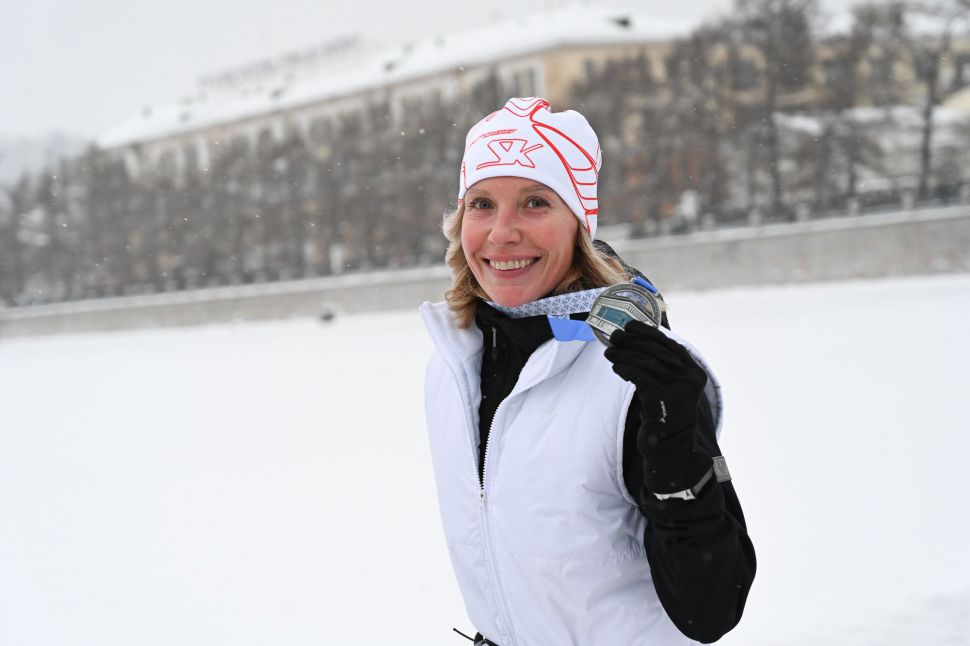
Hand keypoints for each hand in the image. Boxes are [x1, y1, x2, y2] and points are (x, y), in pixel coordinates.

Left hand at [604, 320, 710, 493]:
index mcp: (695, 373)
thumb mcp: (671, 388)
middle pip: (656, 351)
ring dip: (623, 354)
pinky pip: (638, 376)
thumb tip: (637, 340)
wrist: (670, 448)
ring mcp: (677, 389)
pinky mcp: (661, 400)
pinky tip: (616, 367)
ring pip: (645, 362)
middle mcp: (690, 380)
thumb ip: (662, 367)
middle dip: (632, 341)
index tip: (631, 325)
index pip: (671, 345)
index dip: (650, 333)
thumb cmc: (666, 415)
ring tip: (609, 353)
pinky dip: (624, 368)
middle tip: (614, 337)